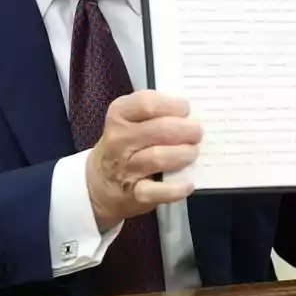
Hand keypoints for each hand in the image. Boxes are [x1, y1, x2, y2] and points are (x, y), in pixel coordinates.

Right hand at [86, 90, 201, 231]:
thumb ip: (154, 113)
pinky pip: (156, 191)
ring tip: (193, 153)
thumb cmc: (123, 145)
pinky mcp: (134, 193)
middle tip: (197, 132)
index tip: (185, 109)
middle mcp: (119, 139)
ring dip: (182, 154)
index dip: (171, 105)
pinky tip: (188, 184)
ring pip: (158, 157)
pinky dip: (175, 189)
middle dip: (185, 130)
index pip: (146, 103)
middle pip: (158, 130)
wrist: (99, 183)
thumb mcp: (128, 121)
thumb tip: (189, 114)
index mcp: (119, 115)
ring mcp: (125, 167)